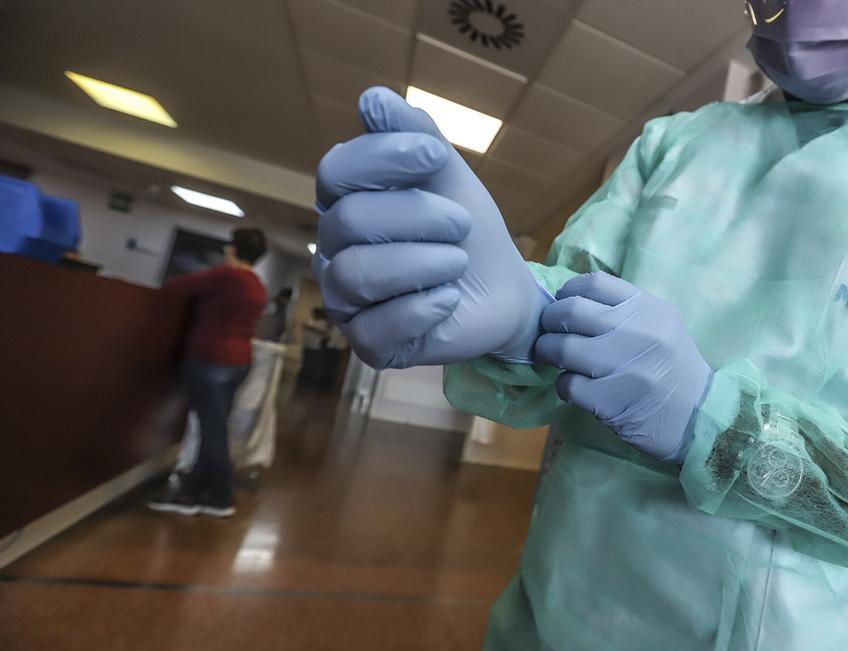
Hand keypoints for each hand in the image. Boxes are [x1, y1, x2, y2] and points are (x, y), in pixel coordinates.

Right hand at [312, 87, 548, 368]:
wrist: (504, 289)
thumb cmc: (467, 229)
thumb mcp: (449, 176)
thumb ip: (415, 136)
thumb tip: (372, 99)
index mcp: (346, 203)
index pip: (336, 171)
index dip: (383, 157)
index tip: (434, 156)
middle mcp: (334, 250)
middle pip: (349, 221)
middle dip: (418, 216)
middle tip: (461, 223)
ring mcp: (347, 301)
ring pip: (357, 274)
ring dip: (422, 262)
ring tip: (457, 261)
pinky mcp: (369, 346)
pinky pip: (376, 327)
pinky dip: (423, 308)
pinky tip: (448, 299)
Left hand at [535, 273, 712, 462]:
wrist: (699, 418)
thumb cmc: (673, 369)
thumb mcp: (660, 326)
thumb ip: (623, 310)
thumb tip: (570, 300)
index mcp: (649, 309)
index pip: (595, 283)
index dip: (568, 292)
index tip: (563, 304)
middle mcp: (638, 333)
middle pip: (570, 312)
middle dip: (549, 322)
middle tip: (549, 333)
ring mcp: (624, 368)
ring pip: (561, 348)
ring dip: (548, 353)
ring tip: (554, 359)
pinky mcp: (611, 401)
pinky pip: (567, 385)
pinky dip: (563, 385)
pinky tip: (575, 387)